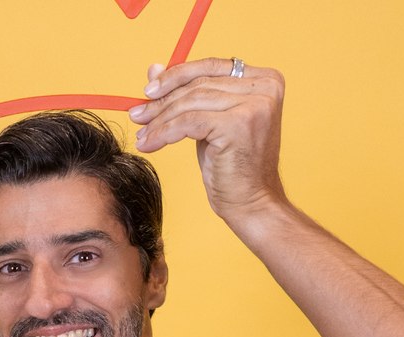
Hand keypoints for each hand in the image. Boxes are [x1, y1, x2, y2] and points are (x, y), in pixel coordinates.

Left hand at [129, 58, 287, 224]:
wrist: (252, 202)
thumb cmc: (232, 164)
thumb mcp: (208, 122)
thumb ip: (187, 93)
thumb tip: (153, 68)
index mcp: (265, 80)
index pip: (210, 66)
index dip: (175, 76)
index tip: (148, 90)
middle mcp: (264, 88)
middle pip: (199, 84)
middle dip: (162, 100)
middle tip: (137, 114)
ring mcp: (254, 106)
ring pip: (191, 103)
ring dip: (160, 119)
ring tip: (142, 133)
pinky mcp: (238, 125)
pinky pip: (189, 122)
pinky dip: (165, 132)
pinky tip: (151, 144)